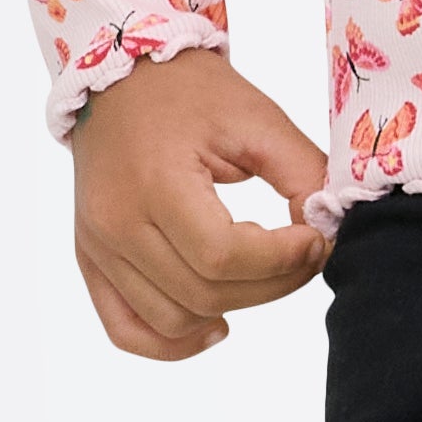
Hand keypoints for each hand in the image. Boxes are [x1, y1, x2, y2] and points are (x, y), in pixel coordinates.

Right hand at [70, 50, 331, 358]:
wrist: (122, 77)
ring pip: (172, 320)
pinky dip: (172, 343)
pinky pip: (126, 329)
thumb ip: (302, 173)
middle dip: (272, 285)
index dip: (282, 259)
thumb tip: (331, 227)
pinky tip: (214, 326)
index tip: (314, 239)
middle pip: (203, 293)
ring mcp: (97, 247)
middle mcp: (116, 223)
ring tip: (265, 278)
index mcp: (155, 182)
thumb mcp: (257, 118)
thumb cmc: (191, 92)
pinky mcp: (91, 259)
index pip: (222, 254)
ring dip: (232, 310)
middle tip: (303, 256)